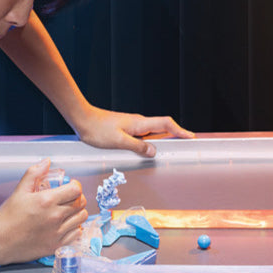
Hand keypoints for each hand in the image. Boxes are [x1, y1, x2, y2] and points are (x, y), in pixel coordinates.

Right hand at [0, 160, 88, 263]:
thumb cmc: (7, 217)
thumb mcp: (19, 191)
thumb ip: (34, 174)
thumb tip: (46, 162)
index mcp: (47, 201)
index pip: (76, 190)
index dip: (75, 186)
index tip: (70, 186)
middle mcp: (55, 216)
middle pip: (81, 203)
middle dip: (77, 197)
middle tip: (70, 198)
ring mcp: (57, 232)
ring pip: (82, 218)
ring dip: (78, 212)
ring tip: (69, 211)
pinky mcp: (56, 245)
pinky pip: (76, 234)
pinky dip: (75, 228)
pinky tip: (66, 225)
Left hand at [74, 106, 193, 156]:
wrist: (81, 119)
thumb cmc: (97, 129)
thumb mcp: (119, 141)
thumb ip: (137, 147)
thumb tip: (154, 152)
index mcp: (140, 124)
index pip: (166, 124)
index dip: (180, 130)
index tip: (190, 137)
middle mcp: (138, 123)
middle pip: (162, 129)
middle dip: (174, 136)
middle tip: (183, 147)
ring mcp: (132, 125)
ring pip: (151, 133)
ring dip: (161, 141)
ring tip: (166, 153)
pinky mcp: (125, 129)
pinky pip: (142, 136)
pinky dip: (148, 143)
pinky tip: (144, 151)